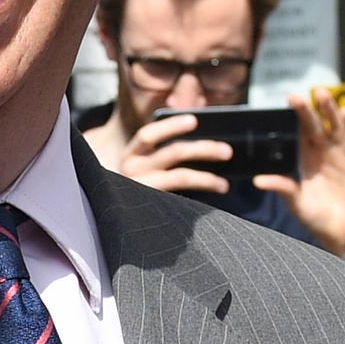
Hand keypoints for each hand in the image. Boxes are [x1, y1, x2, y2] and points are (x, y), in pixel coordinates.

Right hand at [113, 110, 236, 197]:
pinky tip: (216, 189)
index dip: (171, 126)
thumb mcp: (144, 166)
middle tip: (227, 151)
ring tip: (225, 183)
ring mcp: (141, 189)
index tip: (194, 120)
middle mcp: (131, 170)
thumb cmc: (138, 187)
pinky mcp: (151, 204)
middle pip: (173, 152)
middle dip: (204, 149)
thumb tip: (201, 131)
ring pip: (181, 176)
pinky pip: (181, 196)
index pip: (148, 135)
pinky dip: (201, 189)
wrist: (117, 223)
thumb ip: (162, 151)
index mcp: (130, 155)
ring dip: (207, 178)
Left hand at [257, 94, 344, 265]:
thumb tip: (259, 181)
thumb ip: (283, 189)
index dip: (292, 120)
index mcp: (305, 160)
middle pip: (315, 126)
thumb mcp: (298, 204)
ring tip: (322, 95)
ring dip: (330, 111)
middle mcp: (323, 153)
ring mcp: (342, 155)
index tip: (283, 105)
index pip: (298, 134)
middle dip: (307, 111)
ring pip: (336, 127)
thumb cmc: (320, 221)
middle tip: (296, 97)